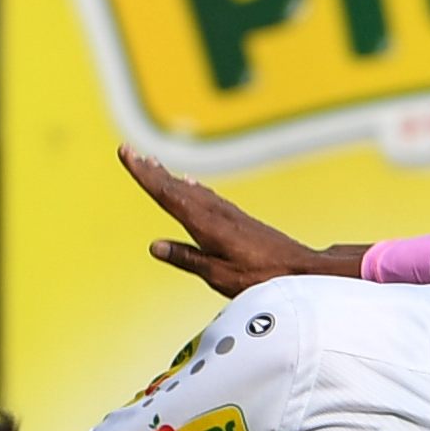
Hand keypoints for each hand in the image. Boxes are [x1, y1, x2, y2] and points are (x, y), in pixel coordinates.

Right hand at [120, 148, 350, 299]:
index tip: (127, 153)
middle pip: (177, 188)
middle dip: (152, 170)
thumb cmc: (263, 279)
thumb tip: (155, 246)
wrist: (302, 271)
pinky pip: (208, 198)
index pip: (168, 195)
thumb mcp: (220, 276)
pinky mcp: (240, 220)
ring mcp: (229, 215)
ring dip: (170, 177)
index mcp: (206, 225)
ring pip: (192, 191)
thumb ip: (187, 258)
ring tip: (153, 164)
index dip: (145, 174)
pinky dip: (193, 188)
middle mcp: (216, 213)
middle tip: (131, 151)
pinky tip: (190, 184)